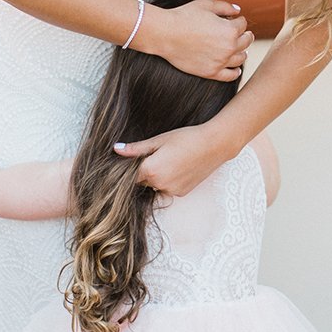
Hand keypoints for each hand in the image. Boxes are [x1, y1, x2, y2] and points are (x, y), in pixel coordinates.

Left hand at [114, 123, 232, 196]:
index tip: (135, 158)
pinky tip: (178, 167)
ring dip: (156, 176)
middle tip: (157, 154)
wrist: (214, 145)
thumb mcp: (159, 140)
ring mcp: (171, 190)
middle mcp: (159, 184)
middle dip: (144, 170)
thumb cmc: (186, 138)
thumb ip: (136, 148)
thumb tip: (116, 149)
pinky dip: (168, 180)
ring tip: (171, 159)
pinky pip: (167, 188)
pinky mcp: (181, 193)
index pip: (129, 175)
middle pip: (142, 181)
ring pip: (154, 185)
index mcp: (151, 170)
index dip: (129, 167)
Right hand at [146, 0, 253, 80]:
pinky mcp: (211, 72)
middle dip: (245, 35)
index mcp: (230, 29)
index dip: (238, 20)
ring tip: (240, 50)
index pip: (243, 24)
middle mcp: (229, 47)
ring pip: (240, 58)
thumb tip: (237, 11)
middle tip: (243, 34)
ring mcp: (221, 61)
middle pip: (245, 41)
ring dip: (242, 52)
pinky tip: (235, 68)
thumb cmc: (183, 17)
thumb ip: (225, 6)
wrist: (165, 34)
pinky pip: (230, 75)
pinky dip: (235, 71)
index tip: (234, 20)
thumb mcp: (206, 5)